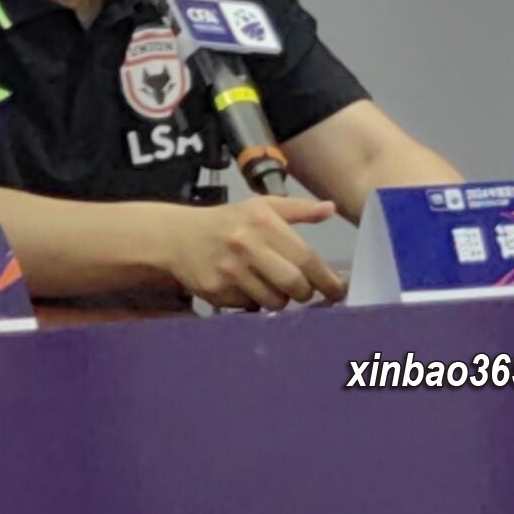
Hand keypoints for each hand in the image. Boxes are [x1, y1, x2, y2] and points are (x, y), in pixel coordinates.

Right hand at [161, 196, 346, 309]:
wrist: (176, 236)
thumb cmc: (227, 221)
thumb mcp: (260, 207)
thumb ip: (298, 209)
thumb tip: (331, 209)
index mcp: (263, 222)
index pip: (307, 259)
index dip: (327, 279)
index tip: (337, 290)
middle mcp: (246, 245)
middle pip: (295, 286)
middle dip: (304, 293)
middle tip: (301, 290)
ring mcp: (230, 270)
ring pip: (274, 301)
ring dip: (279, 298)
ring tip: (268, 284)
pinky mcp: (216, 291)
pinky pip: (249, 306)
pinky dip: (253, 301)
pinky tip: (243, 286)